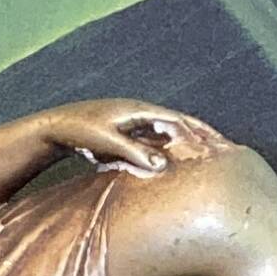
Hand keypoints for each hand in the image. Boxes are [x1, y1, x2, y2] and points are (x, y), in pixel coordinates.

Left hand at [46, 102, 222, 176]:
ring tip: (202, 153)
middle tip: (221, 147)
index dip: (198, 131)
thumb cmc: (80, 132)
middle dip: (197, 133)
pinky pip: (152, 136)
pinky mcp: (123, 129)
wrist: (55, 126)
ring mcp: (131, 119)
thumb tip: (163, 165)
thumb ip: (135, 153)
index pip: (177, 120)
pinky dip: (166, 145)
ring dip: (183, 139)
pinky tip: (170, 159)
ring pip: (164, 129)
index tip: (217, 144)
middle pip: (175, 121)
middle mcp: (138, 111)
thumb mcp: (108, 144)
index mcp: (139, 110)